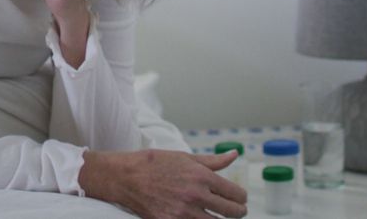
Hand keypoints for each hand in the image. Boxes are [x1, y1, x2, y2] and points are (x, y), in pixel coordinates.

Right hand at [79, 149, 247, 217]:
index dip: (241, 198)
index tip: (240, 199)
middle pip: (231, 212)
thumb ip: (212, 160)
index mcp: (201, 176)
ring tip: (219, 216)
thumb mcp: (184, 157)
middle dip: (238, 212)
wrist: (125, 177)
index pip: (235, 194)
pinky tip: (200, 218)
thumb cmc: (154, 163)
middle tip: (237, 211)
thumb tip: (234, 154)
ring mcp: (184, 212)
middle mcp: (196, 195)